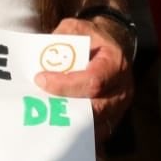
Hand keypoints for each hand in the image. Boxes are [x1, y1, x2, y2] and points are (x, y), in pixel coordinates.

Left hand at [35, 16, 133, 138]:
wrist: (112, 47)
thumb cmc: (92, 38)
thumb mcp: (77, 28)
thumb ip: (60, 38)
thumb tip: (40, 55)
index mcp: (115, 63)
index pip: (93, 81)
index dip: (65, 84)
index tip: (41, 79)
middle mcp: (121, 89)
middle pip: (94, 109)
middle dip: (64, 107)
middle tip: (39, 103)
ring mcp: (119, 108)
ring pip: (94, 125)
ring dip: (68, 124)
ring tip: (44, 119)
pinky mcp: (112, 119)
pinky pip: (94, 133)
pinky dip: (75, 132)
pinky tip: (55, 129)